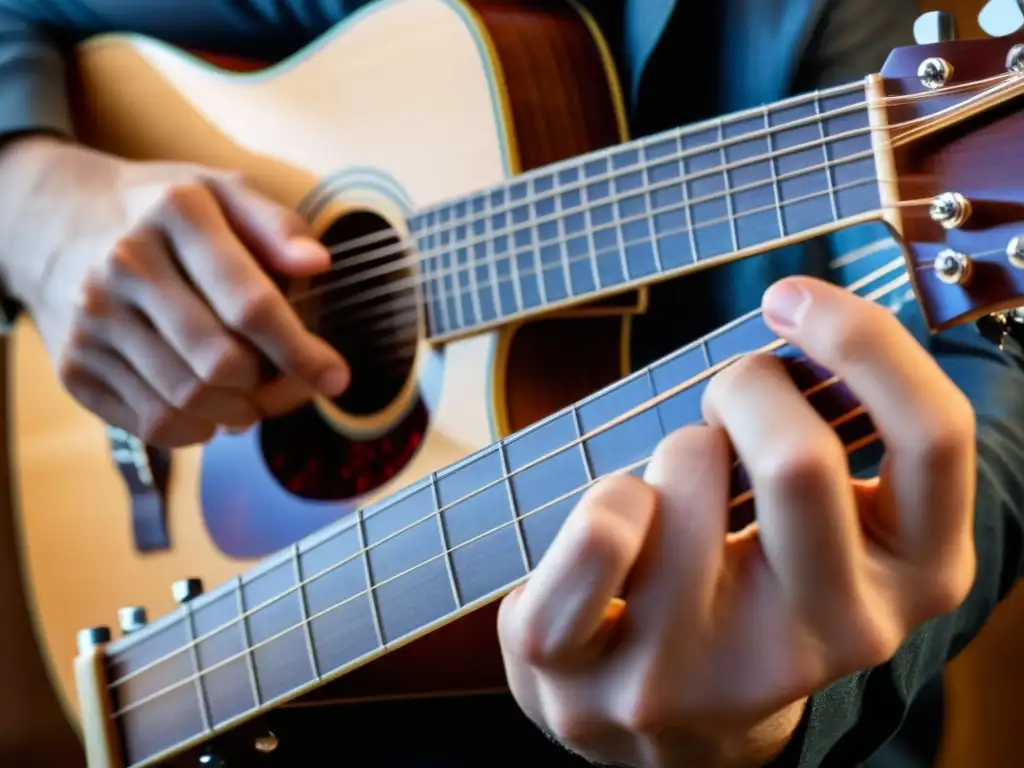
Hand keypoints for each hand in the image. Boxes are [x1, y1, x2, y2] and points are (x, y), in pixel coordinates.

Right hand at [1, 137, 348, 446]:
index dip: (301, 352)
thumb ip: (277, 226)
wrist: (53, 224)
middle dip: (270, 388)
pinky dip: (198, 429)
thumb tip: (318, 263)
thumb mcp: (221, 193)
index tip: (337, 378)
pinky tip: (209, 404)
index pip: (250, 304)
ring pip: (188, 402)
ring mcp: (92, 318)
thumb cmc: (164, 215)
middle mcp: (125, 263)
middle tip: (290, 386)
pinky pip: (154, 425)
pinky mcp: (74, 366)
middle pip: (221, 364)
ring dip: (239, 413)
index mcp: (175, 213)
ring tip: (251, 395)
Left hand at [496, 276, 976, 767]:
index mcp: (912, 581)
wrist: (680, 727)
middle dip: (745, 389)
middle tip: (720, 406)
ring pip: (686, 475)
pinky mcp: (599, 688)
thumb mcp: (835, 529)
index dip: (863, 338)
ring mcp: (706, 677)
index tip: (791, 299)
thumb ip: (841, 438)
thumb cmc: (757, 592)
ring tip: (672, 499)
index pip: (934, 438)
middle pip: (800, 458)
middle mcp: (830, 643)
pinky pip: (596, 540)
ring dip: (671, 452)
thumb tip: (802, 315)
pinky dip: (602, 498)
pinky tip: (617, 521)